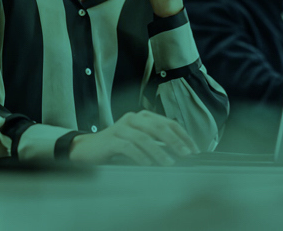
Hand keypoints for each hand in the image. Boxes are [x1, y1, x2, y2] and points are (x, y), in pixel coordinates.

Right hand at [69, 111, 199, 165]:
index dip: (183, 135)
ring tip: (169, 163)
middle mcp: (133, 118)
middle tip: (186, 154)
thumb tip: (180, 153)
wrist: (88, 149)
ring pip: (144, 138)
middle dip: (175, 141)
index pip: (168, 122)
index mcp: (143, 117)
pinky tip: (147, 165)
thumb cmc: (117, 147)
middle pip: (158, 127)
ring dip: (159, 152)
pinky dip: (140, 156)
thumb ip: (156, 143)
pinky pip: (128, 147)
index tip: (194, 149)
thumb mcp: (139, 142)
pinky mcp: (111, 139)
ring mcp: (121, 127)